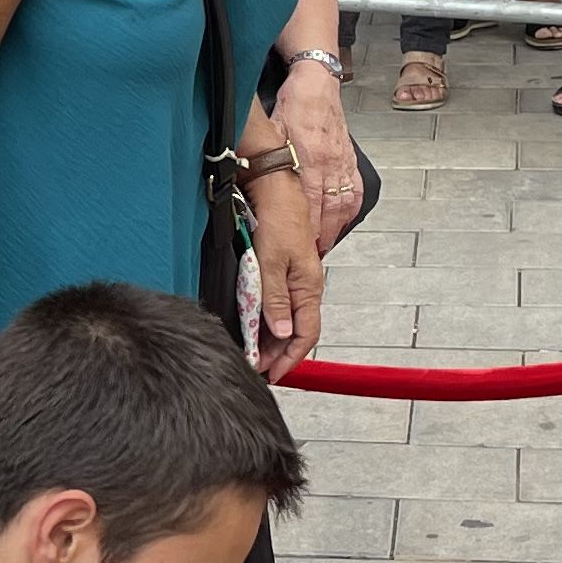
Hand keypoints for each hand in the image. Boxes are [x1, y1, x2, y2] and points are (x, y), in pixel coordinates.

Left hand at [245, 174, 325, 379]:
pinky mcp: (284, 271)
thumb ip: (274, 300)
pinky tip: (255, 326)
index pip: (305, 335)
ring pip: (287, 320)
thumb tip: (280, 332)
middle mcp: (305, 287)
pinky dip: (268, 321)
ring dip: (271, 339)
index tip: (271, 374)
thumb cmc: (279, 218)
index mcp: (308, 288)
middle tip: (256, 368)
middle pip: (296, 332)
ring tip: (253, 353)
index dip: (289, 359)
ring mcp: (295, 280)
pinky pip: (280, 305)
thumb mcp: (270, 263)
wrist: (276, 188)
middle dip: (278, 354)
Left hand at [274, 68, 360, 242]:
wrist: (317, 84)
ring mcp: (343, 165)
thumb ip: (267, 159)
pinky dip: (347, 213)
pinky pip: (354, 194)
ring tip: (322, 248)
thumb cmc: (294, 107)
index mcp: (309, 158)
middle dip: (320, 239)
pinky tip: (339, 224)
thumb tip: (248, 182)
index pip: (308, 203)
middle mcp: (329, 165)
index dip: (305, 230)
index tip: (302, 249)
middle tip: (310, 258)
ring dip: (333, 230)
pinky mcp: (351, 163)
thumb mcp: (273, 133)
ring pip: (342, 207)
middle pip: (327, 212)